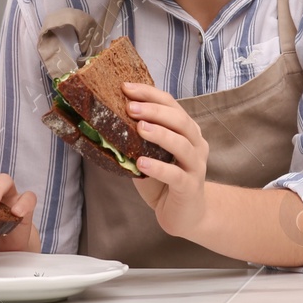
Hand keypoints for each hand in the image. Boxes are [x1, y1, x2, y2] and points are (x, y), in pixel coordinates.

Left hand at [122, 81, 208, 235]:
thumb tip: (107, 120)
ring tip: (139, 127)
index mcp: (187, 131)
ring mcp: (195, 166)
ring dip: (159, 133)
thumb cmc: (165, 182)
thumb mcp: (150, 155)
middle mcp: (196, 144)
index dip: (150, 94)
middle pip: (179, 120)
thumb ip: (138, 139)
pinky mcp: (190, 187)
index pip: (171, 105)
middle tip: (130, 106)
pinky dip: (158, 167)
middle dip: (154, 110)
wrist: (186, 215)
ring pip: (181, 144)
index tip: (126, 87)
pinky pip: (176, 175)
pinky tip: (141, 163)